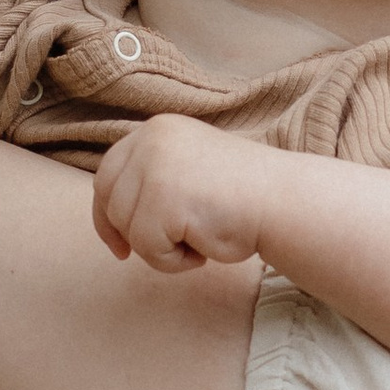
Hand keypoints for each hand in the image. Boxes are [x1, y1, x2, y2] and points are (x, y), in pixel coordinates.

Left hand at [91, 113, 272, 273]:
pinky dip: (174, 260)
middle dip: (129, 234)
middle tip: (165, 250)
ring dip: (161, 248)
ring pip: (128, 229)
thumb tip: (114, 214)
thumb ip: (155, 178)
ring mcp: (155, 167)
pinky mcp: (162, 199)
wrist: (283, 201)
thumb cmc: (242, 195)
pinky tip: (204, 245)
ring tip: (200, 237)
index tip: (119, 244)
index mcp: (157, 129)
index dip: (107, 213)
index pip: (108, 173)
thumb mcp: (188, 169)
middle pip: (111, 202)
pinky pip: (148, 248)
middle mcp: (151, 140)